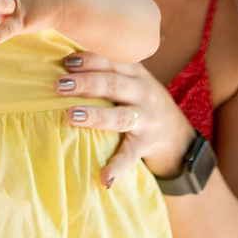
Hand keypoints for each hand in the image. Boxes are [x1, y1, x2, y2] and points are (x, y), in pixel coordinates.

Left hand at [58, 51, 197, 186]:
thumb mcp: (133, 78)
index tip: (66, 61)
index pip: (111, 62)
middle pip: (112, 84)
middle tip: (59, 85)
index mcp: (136, 74)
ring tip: (71, 115)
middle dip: (85, 83)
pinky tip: (104, 178)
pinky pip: (131, 155)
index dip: (89, 60)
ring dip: (95, 116)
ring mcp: (147, 119)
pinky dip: (118, 167)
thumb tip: (63, 60)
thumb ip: (108, 68)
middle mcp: (143, 93)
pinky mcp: (146, 144)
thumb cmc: (142, 100)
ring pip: (120, 116)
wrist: (178, 135)